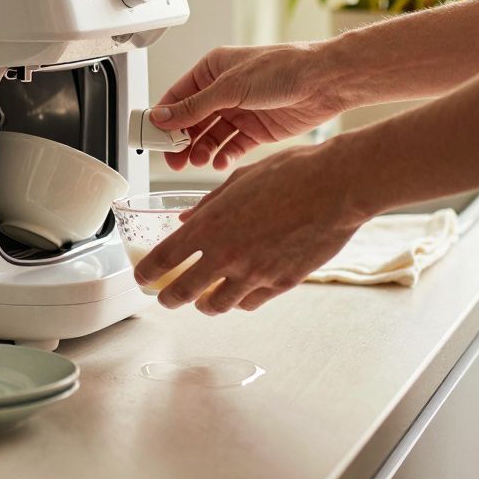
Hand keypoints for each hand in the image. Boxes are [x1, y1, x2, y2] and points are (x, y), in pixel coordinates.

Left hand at [133, 141, 371, 313]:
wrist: (336, 188)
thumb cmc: (292, 173)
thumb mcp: (239, 179)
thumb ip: (209, 204)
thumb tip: (187, 218)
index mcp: (210, 226)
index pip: (163, 260)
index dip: (146, 273)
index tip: (142, 276)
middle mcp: (227, 255)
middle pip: (182, 293)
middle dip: (168, 297)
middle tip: (165, 296)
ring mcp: (254, 274)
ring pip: (216, 305)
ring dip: (204, 304)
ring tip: (202, 298)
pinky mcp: (281, 284)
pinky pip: (250, 302)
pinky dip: (240, 300)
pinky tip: (239, 291)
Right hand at [151, 43, 347, 170]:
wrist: (324, 82)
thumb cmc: (283, 69)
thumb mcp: (230, 87)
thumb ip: (194, 106)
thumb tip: (162, 117)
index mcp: (213, 70)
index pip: (178, 97)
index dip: (164, 118)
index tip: (152, 138)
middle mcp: (224, 91)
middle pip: (192, 121)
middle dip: (181, 140)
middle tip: (172, 159)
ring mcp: (240, 111)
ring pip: (210, 136)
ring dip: (201, 150)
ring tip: (197, 161)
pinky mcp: (257, 131)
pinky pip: (233, 147)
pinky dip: (224, 156)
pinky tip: (219, 162)